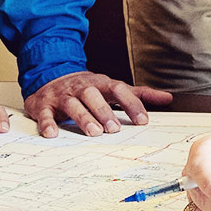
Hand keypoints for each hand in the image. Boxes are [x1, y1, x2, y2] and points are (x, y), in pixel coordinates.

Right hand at [23, 71, 172, 137]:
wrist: (50, 76)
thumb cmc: (87, 88)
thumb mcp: (113, 88)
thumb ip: (138, 94)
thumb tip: (167, 98)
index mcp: (101, 83)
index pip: (119, 90)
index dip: (131, 103)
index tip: (143, 120)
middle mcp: (82, 87)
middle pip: (94, 95)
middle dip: (104, 111)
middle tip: (114, 129)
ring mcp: (62, 95)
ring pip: (73, 103)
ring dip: (83, 117)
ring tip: (93, 132)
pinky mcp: (43, 103)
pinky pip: (44, 112)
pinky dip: (47, 122)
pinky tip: (52, 133)